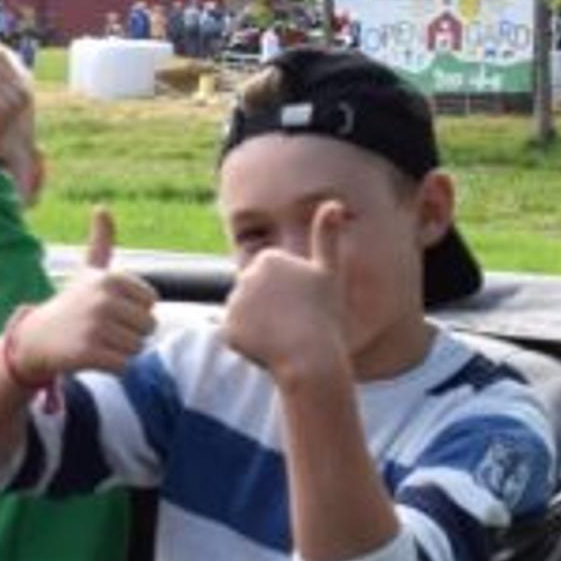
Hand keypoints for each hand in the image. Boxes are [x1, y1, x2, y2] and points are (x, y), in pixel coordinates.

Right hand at [13, 208, 158, 376]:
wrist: (36, 338)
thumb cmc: (70, 305)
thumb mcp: (87, 271)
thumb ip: (101, 242)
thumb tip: (101, 208)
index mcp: (112, 278)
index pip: (151, 304)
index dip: (133, 312)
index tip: (109, 310)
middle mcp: (104, 299)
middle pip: (148, 327)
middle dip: (129, 334)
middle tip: (101, 330)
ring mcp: (96, 326)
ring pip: (137, 348)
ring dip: (120, 352)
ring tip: (96, 342)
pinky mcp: (88, 352)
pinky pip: (123, 367)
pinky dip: (112, 368)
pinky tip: (92, 357)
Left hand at [220, 199, 352, 389]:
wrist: (311, 358)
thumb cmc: (325, 316)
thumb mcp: (329, 273)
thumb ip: (327, 237)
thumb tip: (334, 202)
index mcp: (269, 259)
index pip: (271, 278)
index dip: (288, 294)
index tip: (302, 305)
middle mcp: (246, 275)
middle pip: (256, 295)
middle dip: (270, 309)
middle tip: (293, 323)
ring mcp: (235, 302)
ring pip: (246, 315)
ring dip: (260, 326)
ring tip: (283, 336)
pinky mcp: (227, 328)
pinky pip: (237, 335)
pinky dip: (250, 344)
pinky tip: (268, 348)